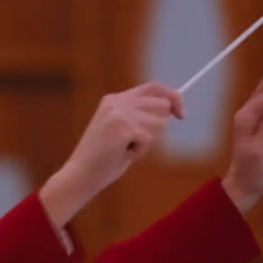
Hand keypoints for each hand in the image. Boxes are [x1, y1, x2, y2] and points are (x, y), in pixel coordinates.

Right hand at [65, 81, 184, 192]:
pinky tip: (121, 155)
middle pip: (163, 105)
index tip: (182, 114)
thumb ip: (141, 118)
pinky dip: (139, 152)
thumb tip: (171, 111)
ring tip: (124, 150)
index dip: (172, 97)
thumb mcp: (122, 132)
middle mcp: (118, 102)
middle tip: (138, 143)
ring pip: (159, 124)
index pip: (154, 87)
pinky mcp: (123, 127)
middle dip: (159, 127)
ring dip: (147, 143)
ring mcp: (119, 113)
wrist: (80, 175)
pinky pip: (149, 140)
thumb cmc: (102, 160)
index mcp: (115, 100)